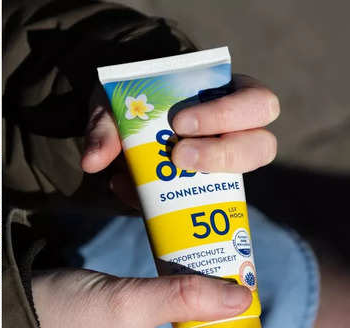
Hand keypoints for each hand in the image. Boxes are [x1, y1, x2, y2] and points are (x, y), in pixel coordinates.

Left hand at [84, 74, 279, 207]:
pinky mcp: (204, 191)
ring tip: (167, 177)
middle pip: (261, 146)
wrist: (124, 120)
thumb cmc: (132, 100)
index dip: (229, 114)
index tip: (181, 123)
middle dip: (222, 154)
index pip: (257, 103)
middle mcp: (238, 132)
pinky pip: (198, 205)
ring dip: (206, 182)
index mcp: (231, 96)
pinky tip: (131, 192)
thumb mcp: (115, 103)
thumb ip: (104, 127)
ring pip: (240, 180)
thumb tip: (92, 163)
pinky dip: (165, 204)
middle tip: (180, 156)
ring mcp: (224, 165)